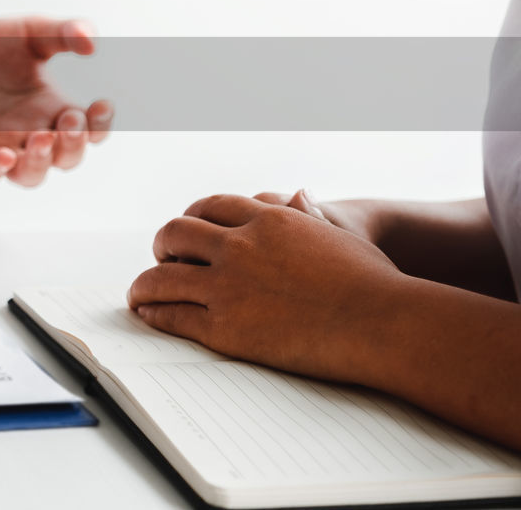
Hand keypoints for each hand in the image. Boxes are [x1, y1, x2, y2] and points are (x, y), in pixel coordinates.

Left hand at [0, 17, 112, 185]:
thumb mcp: (23, 33)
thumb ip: (59, 32)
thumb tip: (93, 39)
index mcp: (50, 108)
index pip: (89, 130)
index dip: (101, 125)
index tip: (102, 104)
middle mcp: (29, 135)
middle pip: (65, 158)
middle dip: (74, 145)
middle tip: (70, 120)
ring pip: (31, 175)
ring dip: (42, 162)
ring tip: (42, 138)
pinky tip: (4, 156)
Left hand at [127, 194, 409, 386]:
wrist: (381, 322)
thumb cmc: (374, 283)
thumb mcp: (340, 235)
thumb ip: (310, 216)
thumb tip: (299, 194)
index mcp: (268, 219)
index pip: (211, 206)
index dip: (192, 217)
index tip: (188, 230)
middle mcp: (240, 246)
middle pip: (177, 233)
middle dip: (164, 244)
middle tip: (162, 257)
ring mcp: (228, 286)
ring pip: (162, 276)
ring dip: (144, 282)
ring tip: (140, 291)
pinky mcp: (224, 327)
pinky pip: (172, 315)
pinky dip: (153, 313)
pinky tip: (148, 315)